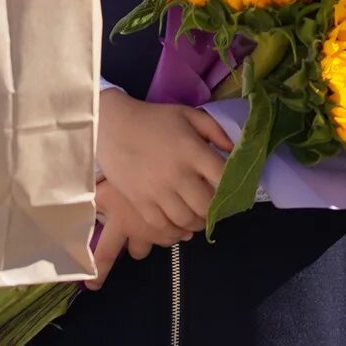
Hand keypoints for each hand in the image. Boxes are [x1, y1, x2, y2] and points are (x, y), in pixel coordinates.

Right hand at [96, 90, 232, 243]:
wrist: (111, 126)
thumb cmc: (153, 119)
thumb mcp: (188, 115)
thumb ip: (215, 130)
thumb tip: (234, 150)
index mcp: (192, 151)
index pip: (222, 178)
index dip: (231, 187)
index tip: (232, 190)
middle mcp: (177, 174)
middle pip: (206, 205)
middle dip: (214, 210)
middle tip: (214, 208)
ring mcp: (157, 191)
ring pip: (186, 220)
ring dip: (196, 223)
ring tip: (198, 218)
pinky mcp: (140, 202)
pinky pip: (162, 226)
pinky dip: (174, 231)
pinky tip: (179, 225)